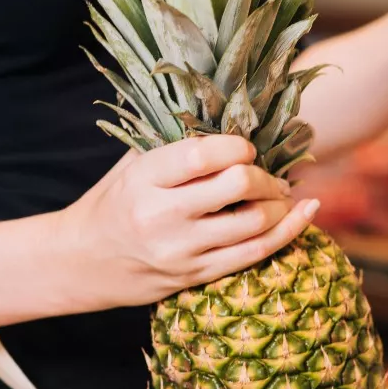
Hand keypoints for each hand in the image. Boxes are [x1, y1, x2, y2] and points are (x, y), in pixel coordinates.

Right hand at [62, 135, 318, 306]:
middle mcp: (162, 216)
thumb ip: (173, 144)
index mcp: (143, 179)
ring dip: (280, 203)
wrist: (81, 262)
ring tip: (282, 193)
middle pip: (236, 186)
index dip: (236, 146)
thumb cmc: (114, 203)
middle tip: (268, 174)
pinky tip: (306, 212)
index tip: (245, 148)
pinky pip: (257, 253)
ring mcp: (182, 250)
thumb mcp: (131, 165)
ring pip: (254, 222)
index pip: (202, 155)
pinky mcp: (198, 275)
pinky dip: (290, 230)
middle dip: (264, 175)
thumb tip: (229, 112)